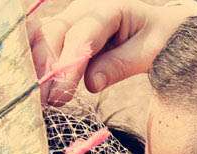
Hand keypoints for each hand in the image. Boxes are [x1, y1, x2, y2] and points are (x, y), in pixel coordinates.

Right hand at [27, 0, 196, 105]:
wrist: (163, 29)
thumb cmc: (160, 39)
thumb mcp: (148, 52)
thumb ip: (120, 66)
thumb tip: (90, 84)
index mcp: (109, 8)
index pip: (81, 36)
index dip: (68, 65)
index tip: (60, 94)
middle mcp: (85, 8)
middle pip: (55, 33)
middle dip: (45, 67)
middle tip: (42, 101)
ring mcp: (73, 17)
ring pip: (44, 37)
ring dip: (36, 66)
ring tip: (35, 97)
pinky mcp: (67, 31)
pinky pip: (46, 44)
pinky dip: (38, 64)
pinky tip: (34, 85)